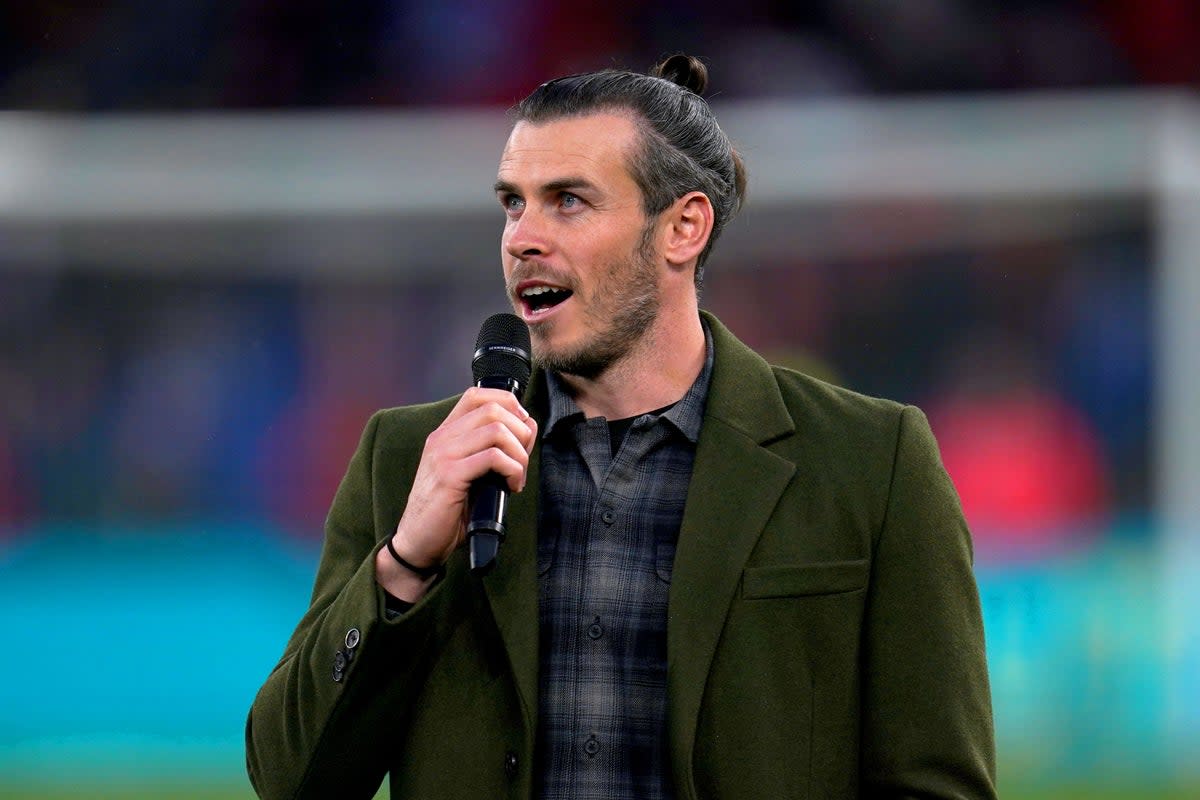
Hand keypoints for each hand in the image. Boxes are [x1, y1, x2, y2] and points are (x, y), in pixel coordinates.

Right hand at [376, 387, 536, 599]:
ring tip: (517, 476)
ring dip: (519, 453)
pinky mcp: (449, 476)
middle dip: (521, 433)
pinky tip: (511, 487)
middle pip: (493, 409)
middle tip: (523, 460)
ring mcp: (443, 455)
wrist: (418, 542)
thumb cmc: (448, 510)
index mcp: (445, 433)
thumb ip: (495, 448)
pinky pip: (492, 458)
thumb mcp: (473, 472)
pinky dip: (512, 470)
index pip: (476, 395)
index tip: (522, 427)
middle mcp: (442, 438)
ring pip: (496, 430)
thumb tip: (528, 424)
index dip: (507, 402)